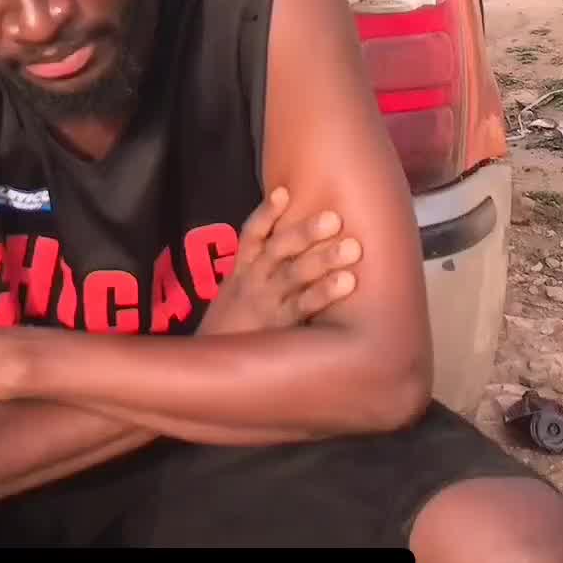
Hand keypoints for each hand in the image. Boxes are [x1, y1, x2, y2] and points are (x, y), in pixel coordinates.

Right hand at [199, 187, 361, 335]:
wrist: (209, 368)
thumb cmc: (231, 328)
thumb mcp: (233, 294)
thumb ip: (256, 271)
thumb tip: (291, 247)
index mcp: (242, 271)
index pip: (251, 235)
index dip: (267, 214)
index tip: (284, 193)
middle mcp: (253, 282)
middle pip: (278, 250)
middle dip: (305, 232)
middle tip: (335, 217)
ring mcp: (265, 304)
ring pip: (294, 276)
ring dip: (323, 260)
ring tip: (353, 248)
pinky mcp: (278, 327)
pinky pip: (302, 307)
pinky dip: (322, 293)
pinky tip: (347, 282)